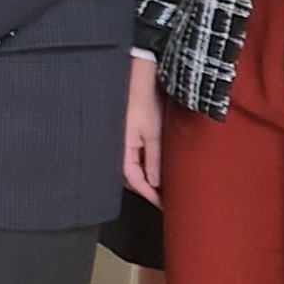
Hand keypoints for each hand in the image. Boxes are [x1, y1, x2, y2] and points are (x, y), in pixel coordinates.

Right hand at [124, 54, 164, 200]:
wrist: (136, 78)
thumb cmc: (142, 102)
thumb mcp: (152, 132)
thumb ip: (153, 159)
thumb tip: (155, 183)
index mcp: (122, 150)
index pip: (135, 181)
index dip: (150, 195)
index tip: (165, 206)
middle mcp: (118, 148)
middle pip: (131, 178)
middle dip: (147, 191)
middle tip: (165, 200)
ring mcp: (121, 142)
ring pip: (131, 169)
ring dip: (145, 179)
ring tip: (162, 187)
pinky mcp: (126, 135)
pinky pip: (132, 158)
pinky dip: (143, 166)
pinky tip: (154, 168)